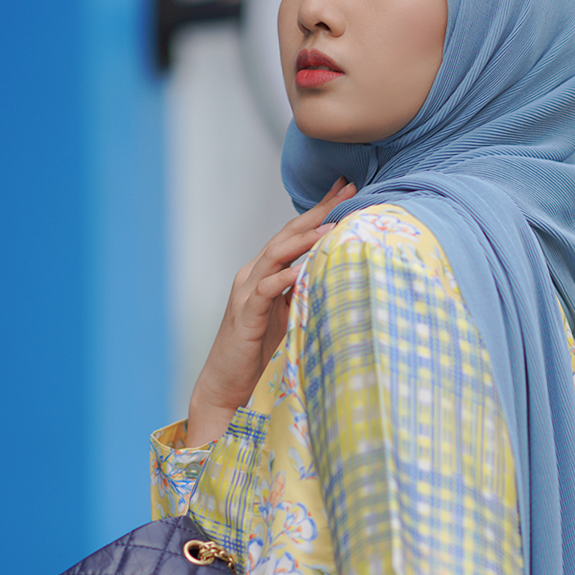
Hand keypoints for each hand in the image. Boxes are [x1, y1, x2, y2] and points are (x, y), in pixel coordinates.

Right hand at [186, 178, 355, 444]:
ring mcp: (246, 293)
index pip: (295, 233)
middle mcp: (253, 275)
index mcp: (265, 272)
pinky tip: (304, 269)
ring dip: (305, 239)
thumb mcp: (288, 316)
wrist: (226, 386)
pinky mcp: (245, 316)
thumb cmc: (259, 353)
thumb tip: (336, 275)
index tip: (347, 189)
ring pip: (277, 255)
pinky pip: (266, 290)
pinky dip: (285, 277)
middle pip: (288, 235)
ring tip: (333, 225)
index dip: (320, 210)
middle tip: (347, 190)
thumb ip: (304, 292)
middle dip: (318, 211)